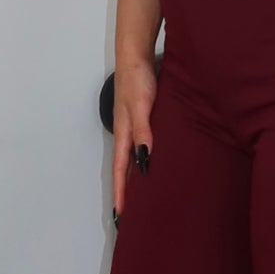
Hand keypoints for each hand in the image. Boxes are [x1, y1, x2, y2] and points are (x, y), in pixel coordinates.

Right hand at [112, 59, 157, 222]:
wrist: (136, 57)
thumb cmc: (137, 80)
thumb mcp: (141, 106)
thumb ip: (143, 131)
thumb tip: (144, 160)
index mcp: (123, 134)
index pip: (120, 171)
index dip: (121, 194)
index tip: (121, 216)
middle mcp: (127, 135)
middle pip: (124, 170)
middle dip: (126, 193)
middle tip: (130, 217)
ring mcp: (134, 128)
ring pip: (133, 160)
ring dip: (135, 179)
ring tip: (143, 199)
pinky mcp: (144, 121)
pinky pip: (143, 147)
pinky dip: (145, 161)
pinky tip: (154, 166)